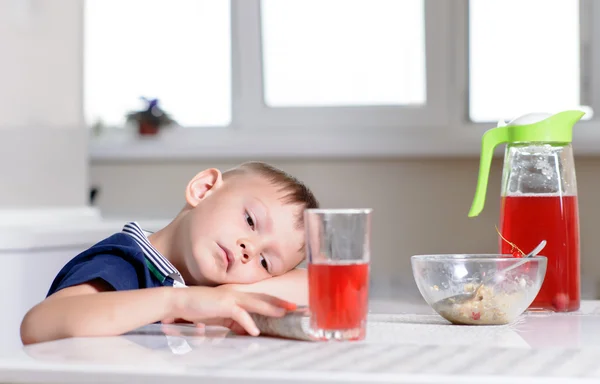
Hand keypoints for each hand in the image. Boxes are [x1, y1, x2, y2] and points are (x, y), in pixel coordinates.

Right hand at [170, 287, 296, 335]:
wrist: (181, 301)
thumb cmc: (200, 307)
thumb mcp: (221, 317)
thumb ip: (235, 321)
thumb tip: (248, 329)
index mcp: (237, 296)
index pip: (260, 298)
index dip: (275, 301)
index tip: (288, 306)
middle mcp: (237, 294)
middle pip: (263, 297)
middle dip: (279, 302)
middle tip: (295, 306)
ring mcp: (230, 298)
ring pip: (255, 302)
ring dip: (270, 308)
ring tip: (283, 314)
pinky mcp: (223, 304)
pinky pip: (239, 314)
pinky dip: (248, 322)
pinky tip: (255, 330)